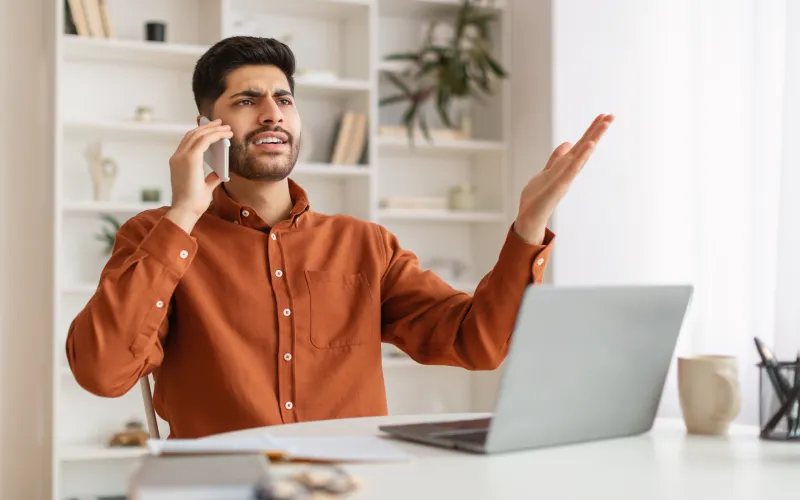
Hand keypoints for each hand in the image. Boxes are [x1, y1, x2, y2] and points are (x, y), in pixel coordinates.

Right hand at [165, 119, 232, 233]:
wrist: (186, 211)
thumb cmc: (193, 203)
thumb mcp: (205, 187)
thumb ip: (211, 177)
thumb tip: (221, 172)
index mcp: (178, 162)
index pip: (188, 141)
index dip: (200, 132)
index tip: (211, 128)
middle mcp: (177, 157)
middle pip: (192, 134)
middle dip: (207, 126)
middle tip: (220, 123)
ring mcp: (181, 156)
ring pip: (198, 134)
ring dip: (213, 129)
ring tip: (226, 127)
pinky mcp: (190, 158)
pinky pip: (204, 140)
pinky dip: (215, 135)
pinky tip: (225, 135)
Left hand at [514, 113, 613, 243]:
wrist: (529, 217)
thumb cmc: (537, 197)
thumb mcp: (546, 171)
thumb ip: (557, 159)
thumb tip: (567, 143)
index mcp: (565, 166)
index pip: (581, 145)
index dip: (591, 131)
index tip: (603, 116)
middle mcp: (569, 170)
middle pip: (585, 147)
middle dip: (597, 131)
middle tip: (611, 115)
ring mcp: (566, 177)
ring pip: (582, 155)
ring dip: (594, 138)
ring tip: (605, 123)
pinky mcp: (560, 185)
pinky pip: (573, 168)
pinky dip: (582, 156)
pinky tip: (590, 144)